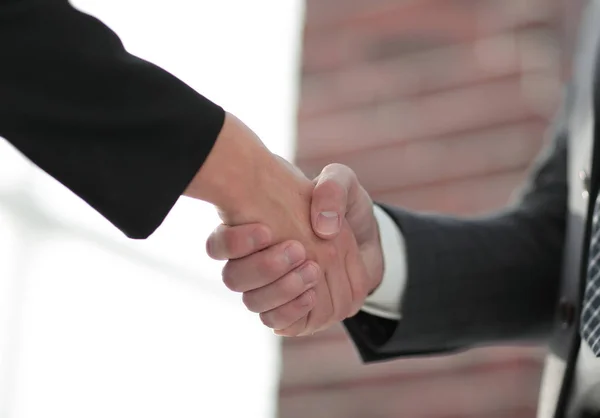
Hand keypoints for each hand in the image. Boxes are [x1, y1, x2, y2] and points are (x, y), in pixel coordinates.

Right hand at [186, 114, 372, 335]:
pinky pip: (275, 322)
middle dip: (265, 267)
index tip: (268, 231)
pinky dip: (292, 310)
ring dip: (282, 289)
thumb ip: (333, 189)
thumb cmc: (343, 210)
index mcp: (253, 229)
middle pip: (233, 278)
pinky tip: (312, 294)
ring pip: (253, 303)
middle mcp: (253, 261)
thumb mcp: (343, 184)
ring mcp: (270, 288)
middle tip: (299, 249)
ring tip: (313, 270)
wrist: (366, 240)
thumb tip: (322, 225)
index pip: (218, 245)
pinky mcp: (290, 311)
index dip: (234, 242)